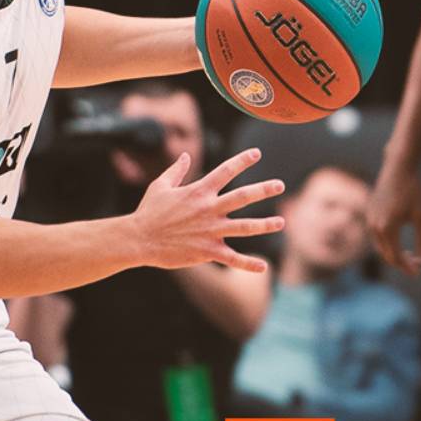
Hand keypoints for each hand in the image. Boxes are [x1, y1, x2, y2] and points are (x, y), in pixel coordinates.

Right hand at [129, 147, 284, 272]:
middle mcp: (209, 209)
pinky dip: (248, 263)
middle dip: (264, 189)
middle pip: (243, 196)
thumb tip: (186, 156)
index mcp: (198, 191)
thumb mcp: (160, 185)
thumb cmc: (148, 211)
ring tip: (281, 222)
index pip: (226, 171)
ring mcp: (210, 231)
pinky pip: (232, 258)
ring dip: (265, 225)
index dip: (242, 160)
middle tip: (280, 185)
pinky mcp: (207, 251)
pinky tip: (263, 267)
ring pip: (244, 227)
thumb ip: (176, 170)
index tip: (257, 153)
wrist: (139, 239)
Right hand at [366, 159, 420, 274]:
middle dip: (401, 262)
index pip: (395, 257)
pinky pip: (376, 236)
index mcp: (387, 228)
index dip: (407, 267)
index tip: (418, 272)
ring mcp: (369, 219)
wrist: (398, 168)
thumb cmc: (413, 191)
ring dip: (393, 254)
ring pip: (380, 247)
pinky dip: (387, 243)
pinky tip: (399, 242)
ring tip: (409, 255)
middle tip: (417, 265)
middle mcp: (374, 226)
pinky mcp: (369, 214)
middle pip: (386, 255)